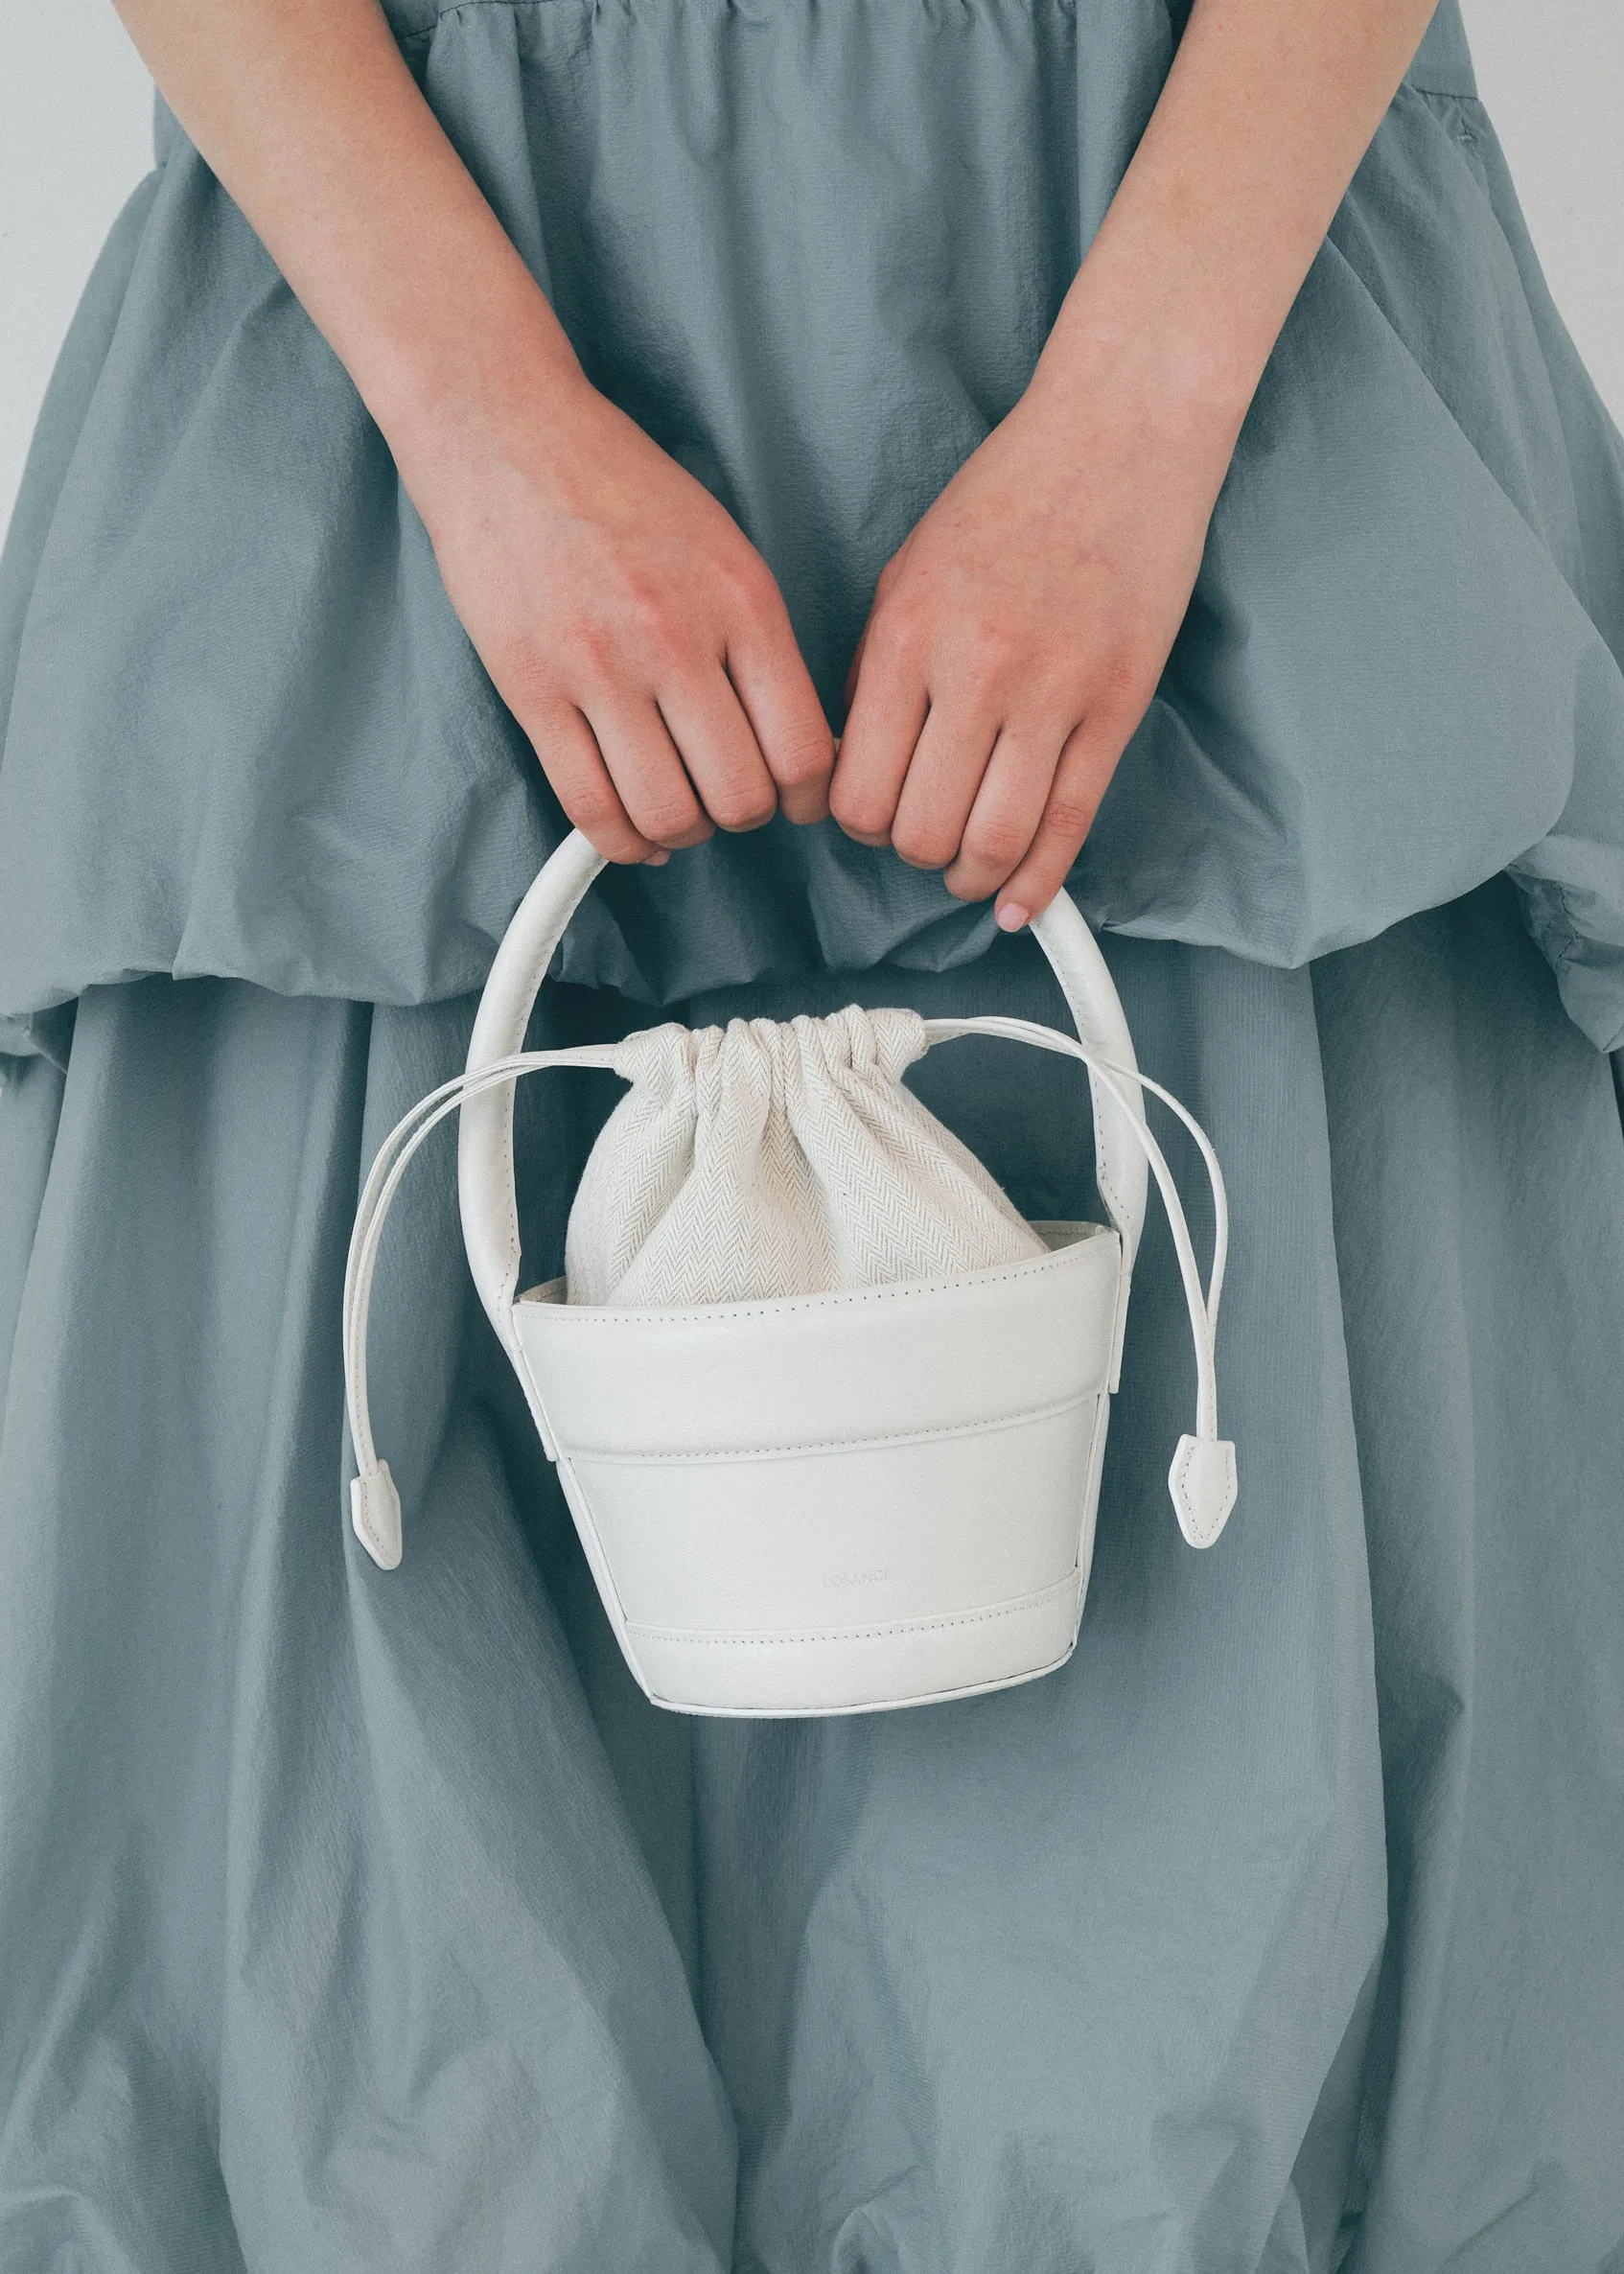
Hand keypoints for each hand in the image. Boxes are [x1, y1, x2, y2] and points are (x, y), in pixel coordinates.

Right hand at [406, 365, 834, 864]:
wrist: (508, 435)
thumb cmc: (623, 491)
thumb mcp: (724, 550)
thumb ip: (762, 647)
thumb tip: (798, 748)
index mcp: (741, 603)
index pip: (802, 751)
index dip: (807, 799)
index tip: (793, 799)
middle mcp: (676, 639)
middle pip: (741, 796)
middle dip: (744, 817)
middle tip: (728, 798)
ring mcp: (600, 668)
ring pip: (669, 813)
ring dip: (683, 831)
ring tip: (679, 807)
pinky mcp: (532, 690)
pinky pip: (590, 807)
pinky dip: (622, 841)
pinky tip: (633, 830)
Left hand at [830, 351, 1240, 923]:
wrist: (1118, 437)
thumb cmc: (1007, 499)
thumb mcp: (907, 572)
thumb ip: (879, 672)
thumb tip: (858, 768)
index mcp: (907, 637)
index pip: (857, 790)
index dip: (856, 823)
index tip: (870, 814)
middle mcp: (975, 673)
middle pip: (919, 829)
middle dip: (912, 851)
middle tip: (920, 837)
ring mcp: (1052, 694)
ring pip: (992, 843)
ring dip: (970, 875)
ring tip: (966, 866)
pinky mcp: (1115, 707)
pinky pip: (1068, 824)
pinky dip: (1039, 884)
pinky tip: (1018, 905)